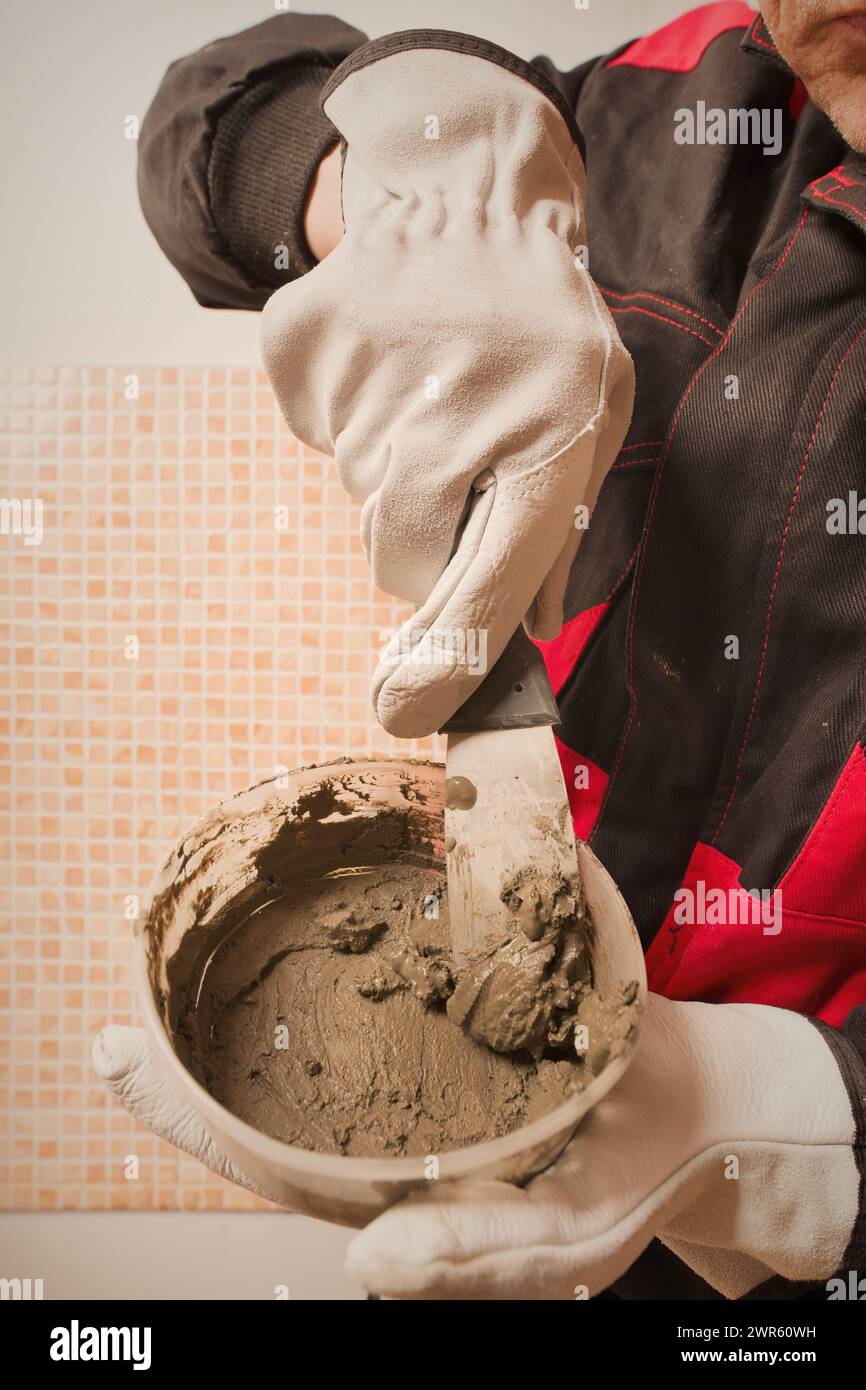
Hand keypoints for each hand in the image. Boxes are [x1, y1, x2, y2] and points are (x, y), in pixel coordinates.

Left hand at [94, 993, 857, 1299]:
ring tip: (174, 929)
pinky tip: (299, 901)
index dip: (190, 1115)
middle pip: (267, 1095)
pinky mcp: (456, 1008)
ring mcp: (417, 1068)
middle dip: (188, 1052)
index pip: (269, 1158)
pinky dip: (332, 942)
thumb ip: (473, 1259)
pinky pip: (377, 983)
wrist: (700, 1107)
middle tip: (123, 978)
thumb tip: (367, 1269)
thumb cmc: (630, 1178)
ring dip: (242, 982)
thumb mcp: (565, 1243)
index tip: (118, 1058)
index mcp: (399, 1186)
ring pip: (311, 1033)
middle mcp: (391, 1125)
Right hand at [261, 32, 633, 736]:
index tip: (404, 715)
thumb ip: (561, 530)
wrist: (464, 193)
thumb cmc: (545, 331)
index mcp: (552, 433)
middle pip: (403, 561)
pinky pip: (318, 444)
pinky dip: (348, 427)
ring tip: (430, 395)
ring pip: (362, 503)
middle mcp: (458, 410)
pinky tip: (388, 370)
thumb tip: (531, 635)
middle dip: (427, 551)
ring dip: (395, 478)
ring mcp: (370, 377)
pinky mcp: (303, 354)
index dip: (450, 658)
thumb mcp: (592, 418)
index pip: (490, 579)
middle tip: (456, 476)